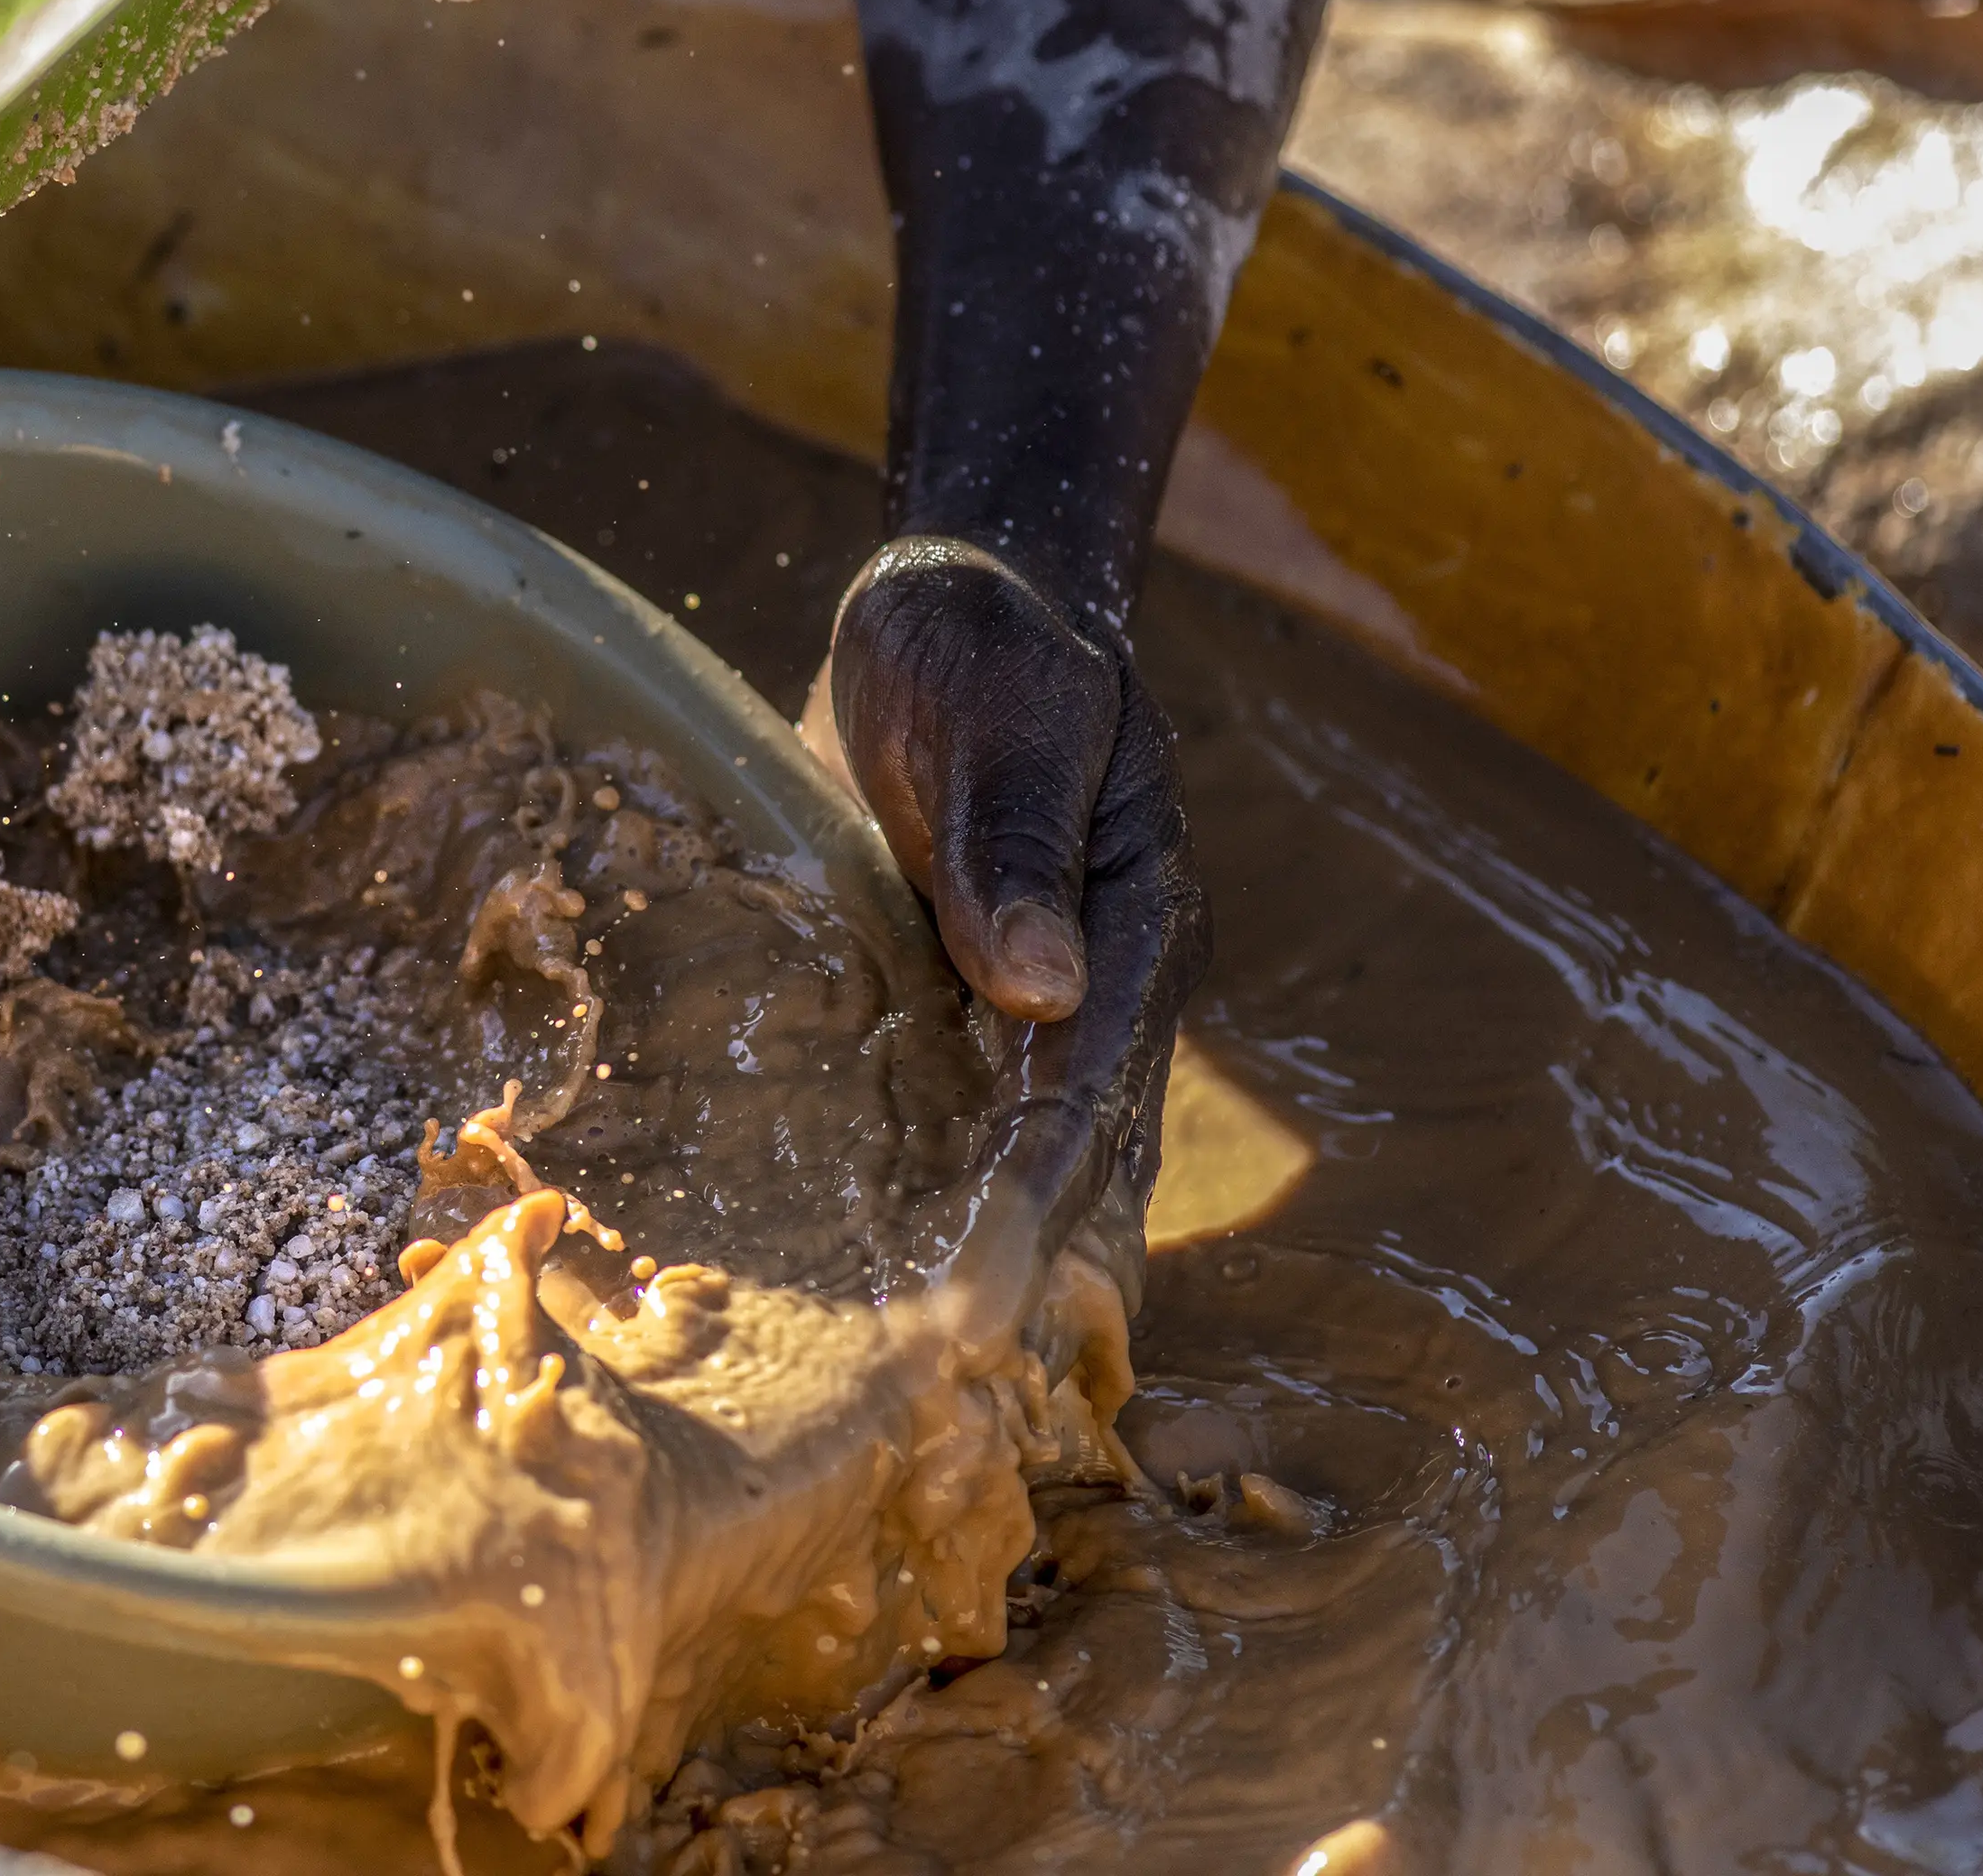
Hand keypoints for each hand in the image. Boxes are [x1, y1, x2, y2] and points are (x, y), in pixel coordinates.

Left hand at [821, 536, 1208, 1306]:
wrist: (951, 603)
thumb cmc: (982, 646)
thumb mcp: (1003, 720)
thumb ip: (1012, 846)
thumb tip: (1040, 994)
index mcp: (1135, 921)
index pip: (1092, 1088)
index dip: (1039, 1196)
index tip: (980, 1288)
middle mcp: (1095, 981)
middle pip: (1070, 1151)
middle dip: (1013, 1258)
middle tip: (934, 1377)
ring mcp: (1025, 998)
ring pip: (1007, 1150)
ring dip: (962, 1241)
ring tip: (889, 1361)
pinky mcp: (952, 996)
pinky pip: (942, 1110)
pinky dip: (911, 1183)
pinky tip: (847, 1257)